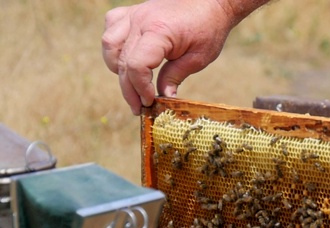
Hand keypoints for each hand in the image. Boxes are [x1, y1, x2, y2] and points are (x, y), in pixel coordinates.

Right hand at [102, 0, 233, 114]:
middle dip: (129, 89)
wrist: (211, 3)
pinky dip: (114, 45)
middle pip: (123, 61)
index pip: (136, 65)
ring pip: (109, 45)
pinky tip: (127, 57)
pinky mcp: (134, 12)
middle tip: (139, 107)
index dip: (140, 88)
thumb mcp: (198, 58)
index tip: (150, 101)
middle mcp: (141, 21)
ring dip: (117, 68)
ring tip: (133, 83)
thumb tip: (163, 98)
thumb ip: (176, 76)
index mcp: (159, 32)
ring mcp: (135, 14)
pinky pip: (112, 28)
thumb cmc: (208, 28)